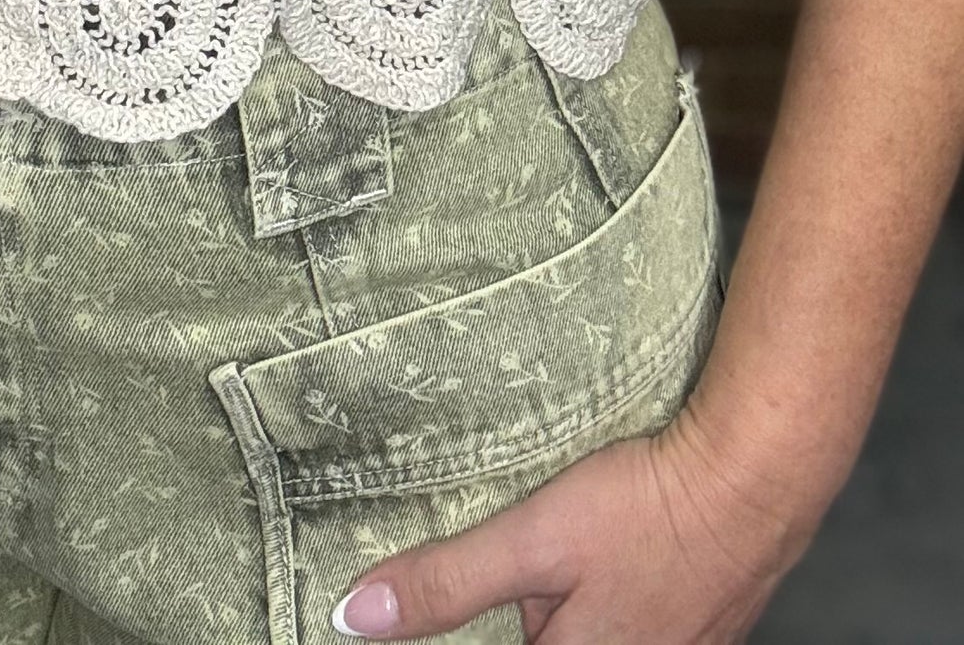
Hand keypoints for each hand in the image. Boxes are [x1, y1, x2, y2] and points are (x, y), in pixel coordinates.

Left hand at [330, 404, 818, 639]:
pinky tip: (623, 547)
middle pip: (550, 640)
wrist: (757, 482)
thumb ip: (446, 582)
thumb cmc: (646, 512)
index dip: (472, 625)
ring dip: (577, 600)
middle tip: (548, 555)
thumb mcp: (532, 542)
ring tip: (588, 549)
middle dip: (533, 610)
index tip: (514, 579)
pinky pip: (640, 619)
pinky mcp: (706, 628)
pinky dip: (620, 589)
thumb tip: (354, 618)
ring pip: (596, 629)